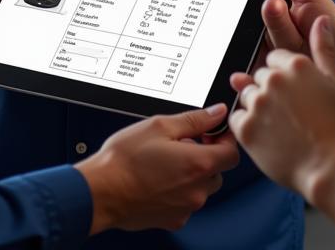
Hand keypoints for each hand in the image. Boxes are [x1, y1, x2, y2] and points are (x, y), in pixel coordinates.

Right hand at [75, 104, 239, 233]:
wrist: (102, 191)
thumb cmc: (125, 159)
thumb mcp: (159, 126)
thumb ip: (194, 120)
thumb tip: (216, 113)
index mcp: (198, 164)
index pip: (232, 153)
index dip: (224, 139)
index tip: (211, 132)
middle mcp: (197, 190)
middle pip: (217, 170)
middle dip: (205, 155)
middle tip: (180, 143)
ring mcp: (186, 208)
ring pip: (202, 187)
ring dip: (191, 174)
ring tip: (164, 161)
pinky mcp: (174, 220)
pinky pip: (186, 202)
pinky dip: (179, 190)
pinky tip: (158, 179)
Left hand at [230, 17, 334, 202]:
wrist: (331, 170)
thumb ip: (324, 48)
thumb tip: (320, 20)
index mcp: (294, 65)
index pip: (274, 58)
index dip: (285, 77)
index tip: (295, 94)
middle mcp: (272, 79)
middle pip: (259, 77)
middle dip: (271, 91)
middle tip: (290, 114)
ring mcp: (257, 103)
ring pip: (247, 96)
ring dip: (258, 108)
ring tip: (280, 126)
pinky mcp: (245, 128)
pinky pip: (236, 119)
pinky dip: (247, 127)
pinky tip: (266, 136)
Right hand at [257, 0, 334, 97]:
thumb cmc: (330, 26)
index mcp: (269, 4)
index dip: (269, 6)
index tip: (281, 5)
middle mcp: (262, 27)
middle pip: (258, 27)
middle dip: (282, 28)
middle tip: (300, 29)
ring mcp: (264, 51)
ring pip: (264, 48)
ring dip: (289, 48)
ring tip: (306, 46)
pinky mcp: (268, 72)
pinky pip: (262, 69)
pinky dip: (279, 69)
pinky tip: (299, 63)